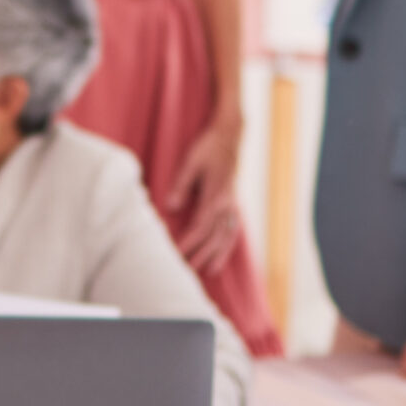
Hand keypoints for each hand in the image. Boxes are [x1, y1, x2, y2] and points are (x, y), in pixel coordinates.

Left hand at [164, 117, 242, 274]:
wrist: (229, 135)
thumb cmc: (208, 147)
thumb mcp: (190, 162)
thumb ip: (181, 185)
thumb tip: (171, 207)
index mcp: (216, 195)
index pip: (201, 226)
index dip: (189, 242)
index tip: (176, 254)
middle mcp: (227, 203)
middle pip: (214, 235)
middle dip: (202, 254)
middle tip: (188, 271)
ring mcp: (232, 203)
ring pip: (227, 235)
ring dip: (218, 253)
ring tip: (210, 271)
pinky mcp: (234, 202)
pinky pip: (233, 227)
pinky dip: (228, 243)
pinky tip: (223, 252)